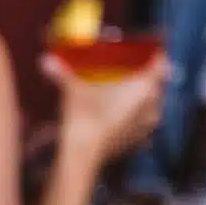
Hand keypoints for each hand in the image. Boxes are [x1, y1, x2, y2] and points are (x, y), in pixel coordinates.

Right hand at [42, 53, 168, 162]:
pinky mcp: (138, 142)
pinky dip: (133, 120)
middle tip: (128, 73)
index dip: (154, 56)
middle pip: (156, 86)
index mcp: (144, 87)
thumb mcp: (72, 89)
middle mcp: (152, 106)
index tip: (146, 51)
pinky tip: (121, 119)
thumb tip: (45, 60)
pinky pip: (141, 125)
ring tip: (124, 96)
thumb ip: (62, 73)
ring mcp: (147, 127)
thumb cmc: (84, 115)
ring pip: (150, 107)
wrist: (82, 153)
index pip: (160, 64)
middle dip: (144, 79)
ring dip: (141, 101)